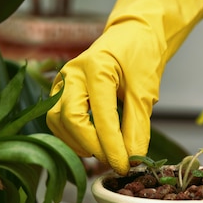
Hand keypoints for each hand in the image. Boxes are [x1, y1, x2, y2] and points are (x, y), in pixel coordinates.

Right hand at [47, 0, 202, 175]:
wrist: (132, 36)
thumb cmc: (140, 57)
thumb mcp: (145, 92)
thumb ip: (137, 126)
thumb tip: (133, 158)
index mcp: (97, 68)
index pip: (101, 117)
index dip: (112, 147)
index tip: (124, 166)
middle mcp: (73, 73)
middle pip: (71, 120)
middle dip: (92, 146)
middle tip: (114, 161)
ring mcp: (62, 81)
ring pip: (58, 121)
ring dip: (78, 144)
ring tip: (104, 153)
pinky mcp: (60, 90)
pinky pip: (57, 120)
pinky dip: (72, 137)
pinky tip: (91, 144)